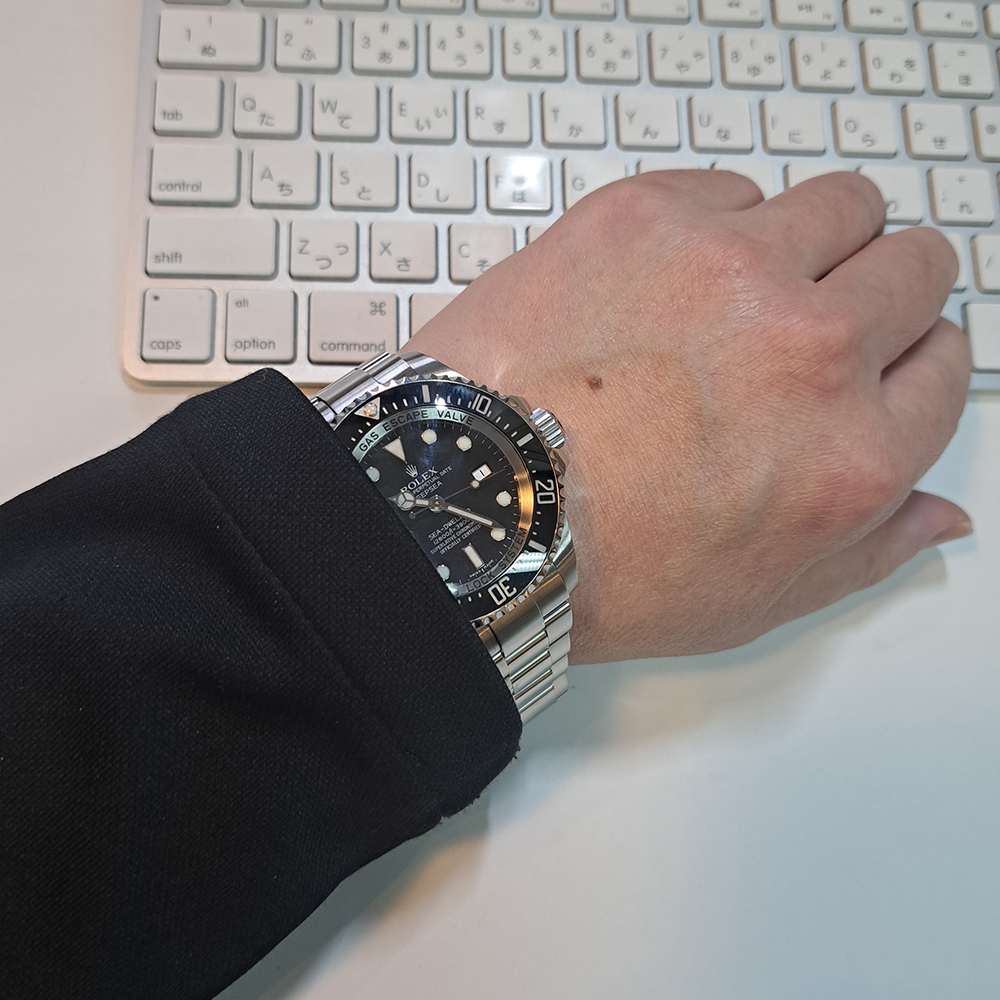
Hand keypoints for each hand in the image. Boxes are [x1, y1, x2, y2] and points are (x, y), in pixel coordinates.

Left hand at [408, 170, 971, 664]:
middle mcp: (813, 349)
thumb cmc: (596, 568)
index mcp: (852, 454)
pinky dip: (718, 220)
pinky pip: (732, 186)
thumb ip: (865, 551)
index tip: (872, 363)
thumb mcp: (753, 598)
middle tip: (811, 322)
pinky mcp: (647, 216)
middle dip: (880, 290)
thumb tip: (937, 514)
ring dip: (815, 238)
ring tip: (749, 286)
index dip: (908, 362)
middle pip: (913, 266)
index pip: (943, 367)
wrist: (475, 507)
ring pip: (841, 204)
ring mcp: (732, 268)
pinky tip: (669, 276)